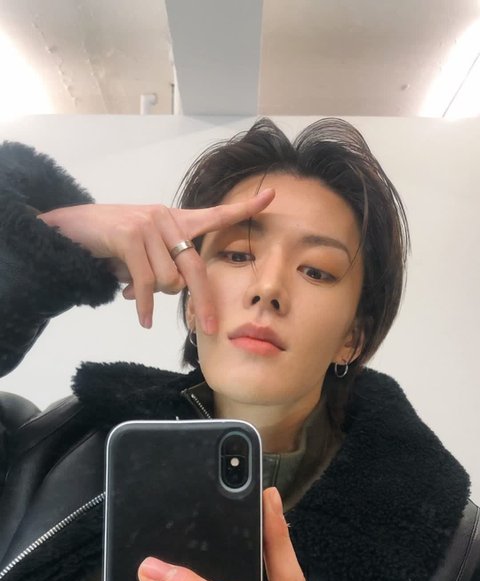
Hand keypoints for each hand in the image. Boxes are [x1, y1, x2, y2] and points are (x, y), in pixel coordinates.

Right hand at [37, 189, 274, 331]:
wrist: (69, 229)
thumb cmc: (108, 244)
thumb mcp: (141, 256)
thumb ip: (159, 271)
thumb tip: (160, 298)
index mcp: (174, 221)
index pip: (214, 214)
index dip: (243, 209)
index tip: (270, 196)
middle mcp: (166, 218)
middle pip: (195, 268)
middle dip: (203, 302)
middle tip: (208, 328)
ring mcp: (148, 225)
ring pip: (168, 280)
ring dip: (153, 296)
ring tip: (132, 289)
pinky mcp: (130, 236)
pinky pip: (147, 283)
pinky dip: (144, 306)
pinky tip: (143, 319)